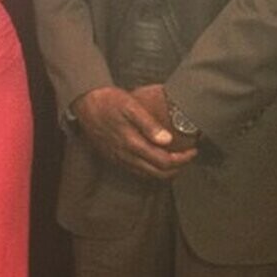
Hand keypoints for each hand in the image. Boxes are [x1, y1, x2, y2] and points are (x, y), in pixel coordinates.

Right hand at [72, 84, 197, 180]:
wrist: (84, 104)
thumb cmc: (108, 101)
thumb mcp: (130, 106)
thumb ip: (148, 124)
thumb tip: (167, 140)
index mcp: (133, 144)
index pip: (164, 162)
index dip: (182, 159)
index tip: (193, 150)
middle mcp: (127, 156)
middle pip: (159, 173)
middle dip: (178, 168)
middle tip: (188, 156)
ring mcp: (120, 159)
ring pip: (148, 175)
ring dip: (165, 171)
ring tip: (176, 158)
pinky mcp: (115, 158)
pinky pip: (137, 171)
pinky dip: (151, 170)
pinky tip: (155, 159)